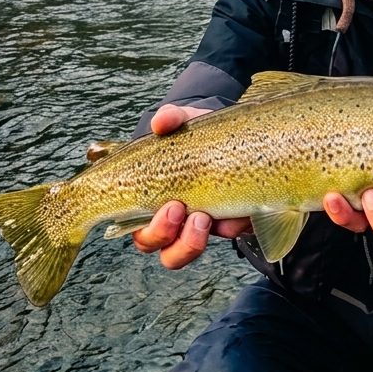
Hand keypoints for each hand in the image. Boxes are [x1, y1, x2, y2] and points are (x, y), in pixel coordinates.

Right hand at [132, 104, 251, 268]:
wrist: (233, 134)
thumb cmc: (197, 132)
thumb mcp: (185, 121)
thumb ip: (172, 117)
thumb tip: (160, 122)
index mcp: (148, 195)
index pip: (132, 224)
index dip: (147, 226)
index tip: (170, 204)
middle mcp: (168, 217)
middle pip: (152, 244)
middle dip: (164, 233)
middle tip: (181, 208)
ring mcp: (196, 225)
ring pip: (179, 254)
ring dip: (189, 244)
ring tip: (205, 220)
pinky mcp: (226, 223)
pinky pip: (224, 237)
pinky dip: (230, 227)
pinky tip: (241, 214)